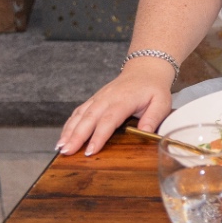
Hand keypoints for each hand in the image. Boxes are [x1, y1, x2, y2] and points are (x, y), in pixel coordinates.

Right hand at [57, 58, 174, 156]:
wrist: (145, 70)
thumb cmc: (153, 88)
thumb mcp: (161, 102)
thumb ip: (153, 118)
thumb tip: (145, 133)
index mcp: (123, 100)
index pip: (109, 119)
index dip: (99, 136)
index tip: (91, 150)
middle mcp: (107, 98)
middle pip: (88, 118)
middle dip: (76, 136)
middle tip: (67, 152)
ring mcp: (98, 98)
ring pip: (80, 115)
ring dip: (68, 131)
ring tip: (60, 147)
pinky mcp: (94, 100)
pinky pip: (78, 112)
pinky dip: (69, 124)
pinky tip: (63, 137)